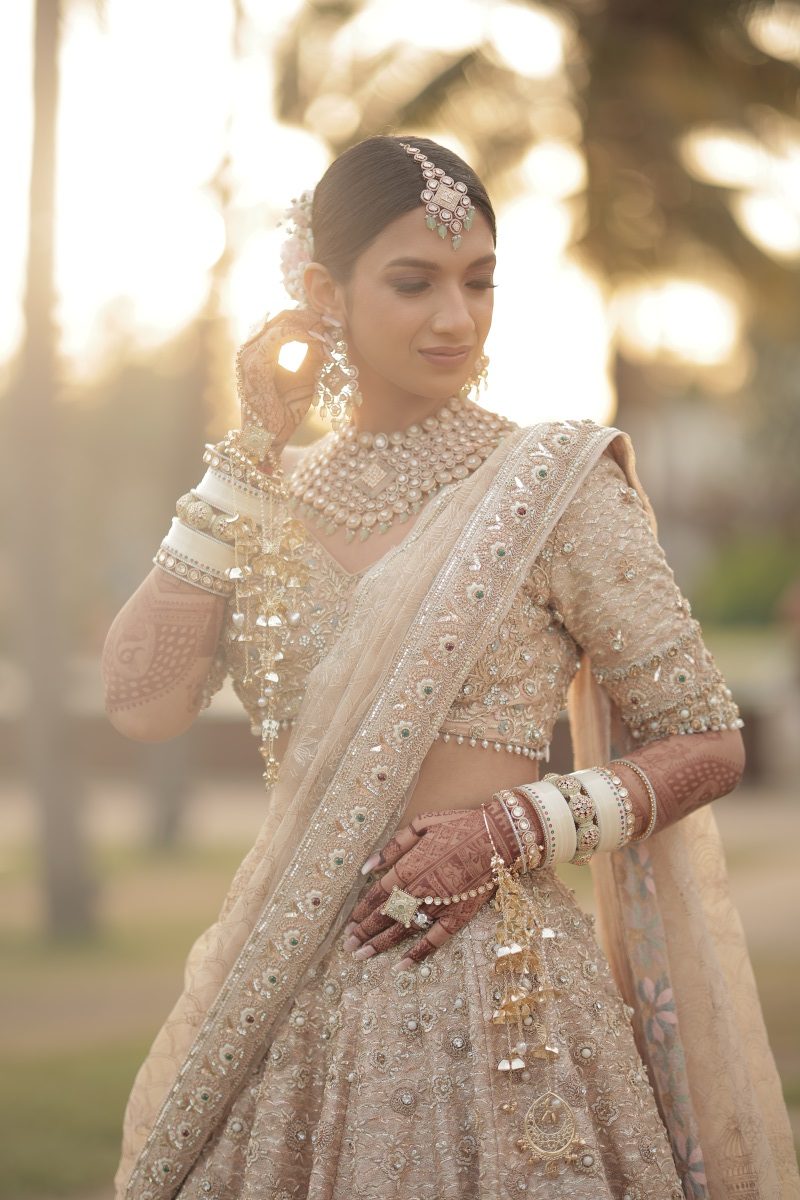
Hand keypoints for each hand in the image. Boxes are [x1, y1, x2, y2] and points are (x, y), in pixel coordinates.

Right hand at [236, 307, 329, 459]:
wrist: (266, 441)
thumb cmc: (284, 414)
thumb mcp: (304, 380)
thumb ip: (311, 358)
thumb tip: (328, 338)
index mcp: (257, 351)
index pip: (284, 321)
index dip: (309, 318)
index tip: (333, 323)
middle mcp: (249, 348)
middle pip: (283, 316)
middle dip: (312, 317)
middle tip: (336, 323)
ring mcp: (249, 354)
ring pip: (283, 321)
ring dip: (311, 324)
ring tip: (331, 333)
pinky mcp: (255, 364)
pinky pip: (282, 336)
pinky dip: (304, 335)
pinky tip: (321, 343)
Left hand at [342, 800, 520, 969]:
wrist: (499, 836)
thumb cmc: (458, 825)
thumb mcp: (422, 824)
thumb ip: (392, 846)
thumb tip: (366, 866)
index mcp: (408, 868)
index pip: (377, 895)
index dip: (361, 911)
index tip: (348, 924)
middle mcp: (419, 891)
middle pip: (385, 916)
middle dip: (364, 932)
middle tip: (348, 946)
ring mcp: (439, 906)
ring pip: (403, 930)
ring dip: (380, 944)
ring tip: (361, 956)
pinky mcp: (459, 916)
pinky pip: (435, 940)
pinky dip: (418, 954)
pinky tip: (402, 966)